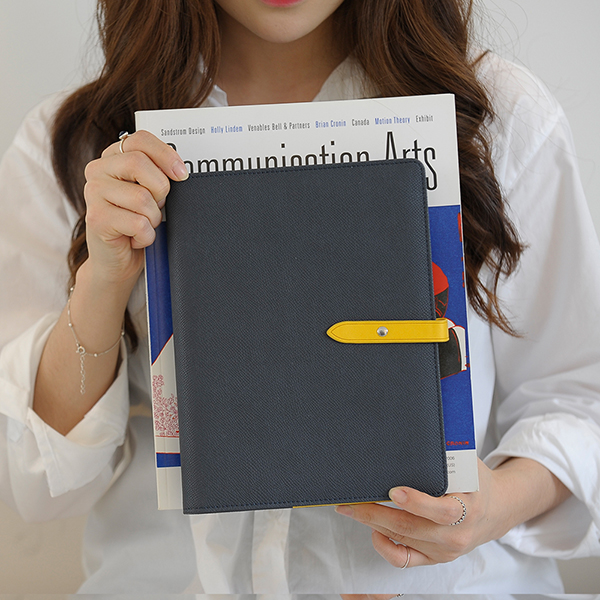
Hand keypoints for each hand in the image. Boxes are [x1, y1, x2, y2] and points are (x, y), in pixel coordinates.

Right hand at [83, 130, 188, 284]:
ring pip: (142, 198)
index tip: (182, 173)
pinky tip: (135, 238)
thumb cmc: (137, 224)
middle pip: (140, 164)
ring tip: (143, 225)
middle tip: (157, 206)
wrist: (117, 261)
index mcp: (112, 158)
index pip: (140, 139)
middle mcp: (97, 170)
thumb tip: (180, 169)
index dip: (166, 154)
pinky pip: (138, 223)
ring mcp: (93, 194)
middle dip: (160, 190)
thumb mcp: (150, 193)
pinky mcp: (96, 219)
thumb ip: (156, 174)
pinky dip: (146, 236)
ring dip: (153, 218)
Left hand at [335, 457, 569, 567]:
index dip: (416, 503)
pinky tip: (373, 530)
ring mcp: (445, 551)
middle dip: (376, 514)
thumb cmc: (475, 481)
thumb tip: (416, 424)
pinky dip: (385, 547)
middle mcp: (457, 534)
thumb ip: (446, 451)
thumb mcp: (467, 463)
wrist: (495, 511)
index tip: (393, 491)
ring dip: (373, 525)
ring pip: (403, 540)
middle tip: (350, 501)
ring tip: (351, 509)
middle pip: (412, 528)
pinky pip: (405, 560)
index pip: (442, 511)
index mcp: (469, 508)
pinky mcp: (435, 559)